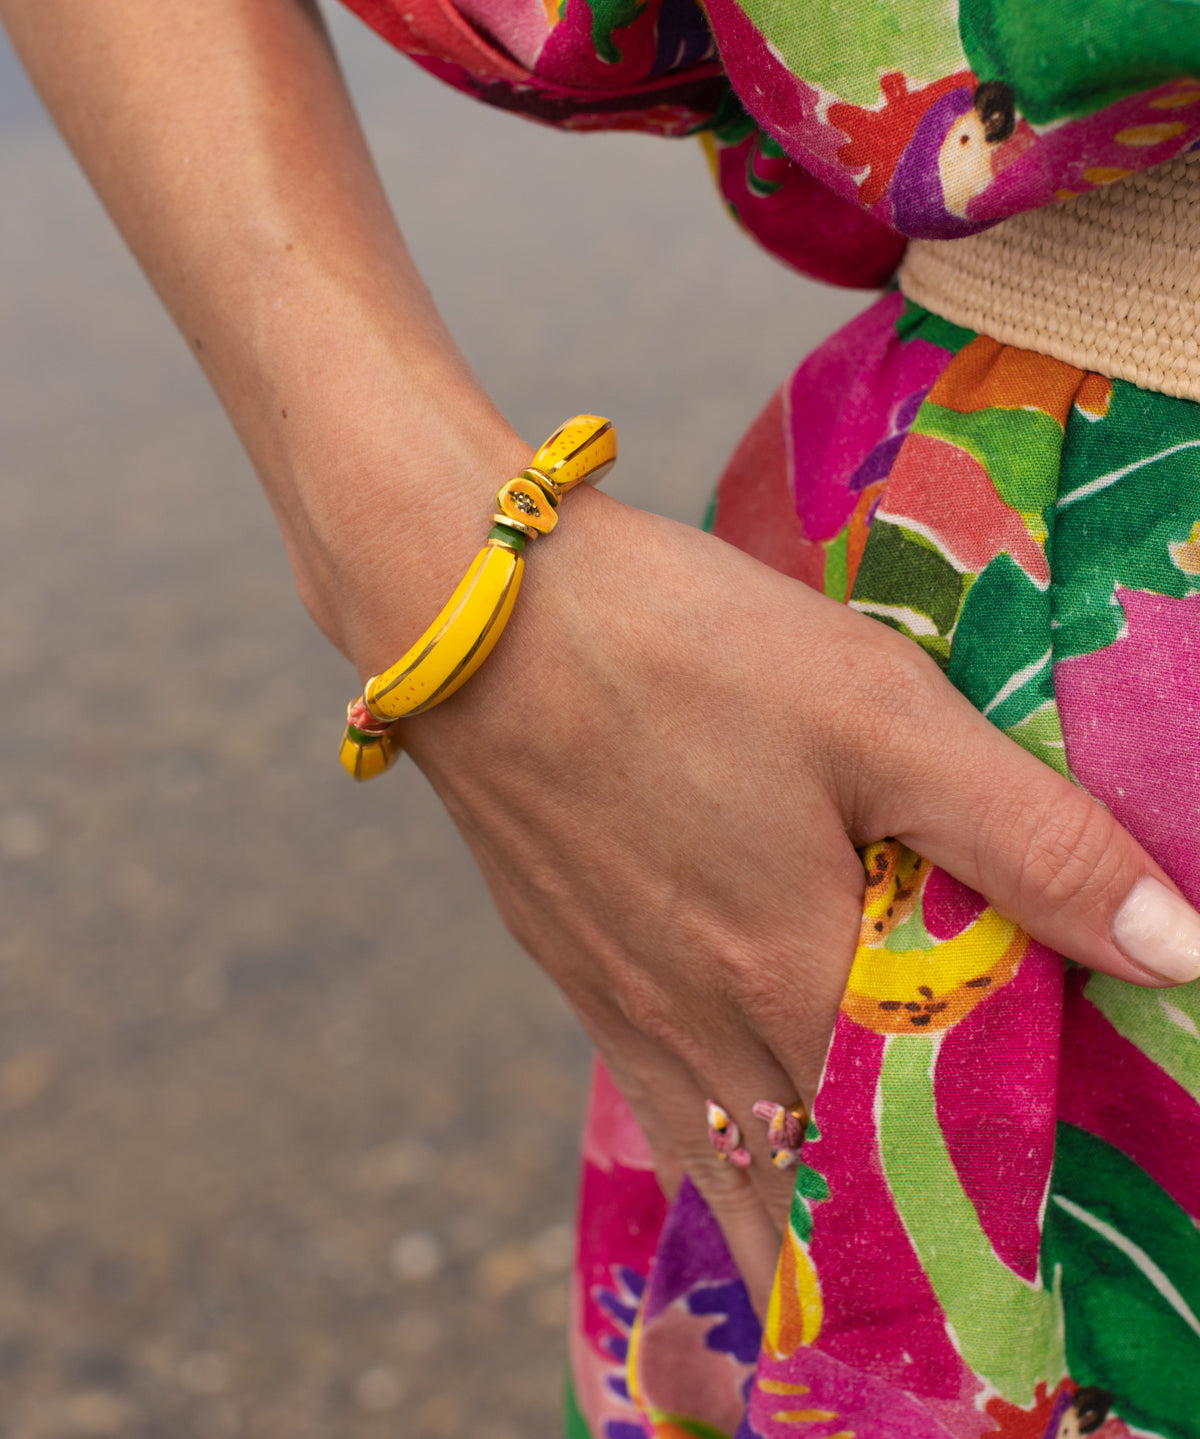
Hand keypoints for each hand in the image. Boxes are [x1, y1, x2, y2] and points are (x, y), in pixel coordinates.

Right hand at [385, 483, 1199, 1316]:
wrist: (471, 617)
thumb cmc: (683, 650)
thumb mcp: (879, 714)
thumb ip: (1026, 839)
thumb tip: (1175, 954)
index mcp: (800, 975)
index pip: (933, 1122)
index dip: (999, 1160)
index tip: (1037, 1187)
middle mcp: (709, 1023)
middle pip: (828, 1168)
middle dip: (898, 1224)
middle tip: (954, 1252)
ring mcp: (627, 1005)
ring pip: (735, 1167)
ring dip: (800, 1231)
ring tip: (843, 1279)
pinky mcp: (572, 969)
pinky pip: (661, 1111)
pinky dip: (716, 1164)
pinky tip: (732, 1155)